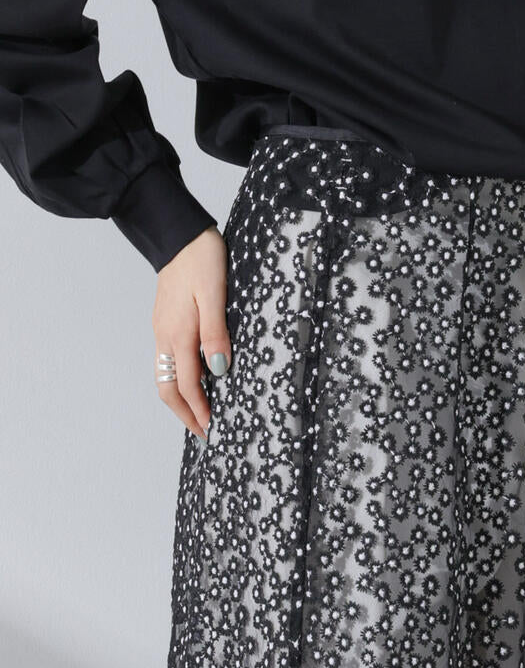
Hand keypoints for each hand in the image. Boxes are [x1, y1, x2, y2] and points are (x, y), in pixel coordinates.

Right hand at [153, 225, 230, 440]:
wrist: (180, 235)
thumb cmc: (203, 260)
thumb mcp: (216, 294)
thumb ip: (216, 333)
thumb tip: (219, 370)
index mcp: (179, 334)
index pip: (187, 385)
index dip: (200, 410)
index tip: (212, 430)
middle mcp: (166, 337)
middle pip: (169, 388)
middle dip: (185, 413)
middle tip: (204, 432)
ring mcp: (162, 329)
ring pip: (165, 375)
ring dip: (180, 398)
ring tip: (199, 411)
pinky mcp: (165, 320)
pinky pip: (167, 359)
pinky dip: (178, 377)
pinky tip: (194, 376)